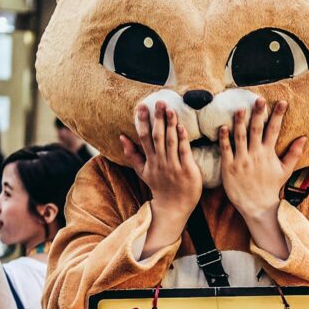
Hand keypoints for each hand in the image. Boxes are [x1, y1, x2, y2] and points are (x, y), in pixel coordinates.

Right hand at [121, 102, 201, 251]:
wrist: (173, 207)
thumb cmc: (160, 186)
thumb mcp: (143, 171)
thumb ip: (132, 154)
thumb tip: (121, 137)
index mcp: (150, 161)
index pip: (144, 137)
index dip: (142, 121)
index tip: (141, 106)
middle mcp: (160, 162)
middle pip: (157, 137)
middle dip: (157, 119)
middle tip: (158, 102)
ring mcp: (173, 167)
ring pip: (170, 142)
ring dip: (170, 125)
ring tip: (171, 109)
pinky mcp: (187, 171)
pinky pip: (184, 153)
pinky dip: (182, 140)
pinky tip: (182, 127)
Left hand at [219, 98, 305, 222]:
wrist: (257, 206)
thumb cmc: (270, 187)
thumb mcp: (285, 171)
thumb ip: (294, 153)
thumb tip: (304, 137)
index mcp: (268, 154)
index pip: (274, 130)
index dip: (278, 115)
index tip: (282, 102)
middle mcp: (255, 155)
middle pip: (257, 130)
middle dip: (259, 114)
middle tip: (259, 99)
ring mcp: (241, 161)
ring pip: (240, 137)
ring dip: (240, 122)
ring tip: (240, 108)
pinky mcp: (229, 167)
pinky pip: (225, 150)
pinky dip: (224, 138)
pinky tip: (223, 127)